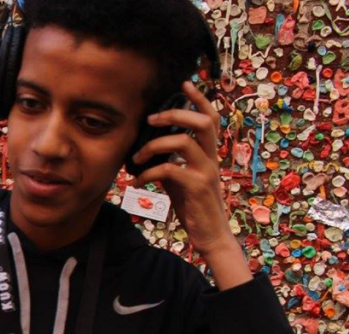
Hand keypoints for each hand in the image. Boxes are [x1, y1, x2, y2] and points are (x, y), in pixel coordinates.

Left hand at [129, 82, 250, 288]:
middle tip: (150, 119)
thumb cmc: (194, 207)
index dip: (199, 99)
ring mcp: (206, 172)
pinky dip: (148, 172)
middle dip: (174, 113)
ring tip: (137, 156)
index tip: (184, 83)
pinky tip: (138, 181)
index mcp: (209, 154)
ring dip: (155, 144)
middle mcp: (211, 158)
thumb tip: (147, 150)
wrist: (211, 236)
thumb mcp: (180, 180)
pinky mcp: (197, 188)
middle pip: (202, 122)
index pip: (210, 118)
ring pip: (184, 142)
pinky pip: (170, 170)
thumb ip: (171, 162)